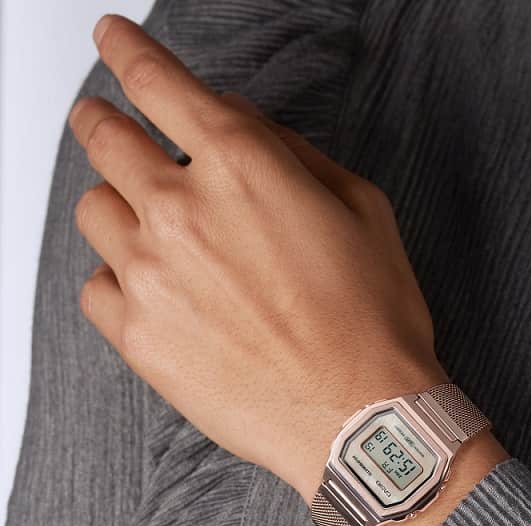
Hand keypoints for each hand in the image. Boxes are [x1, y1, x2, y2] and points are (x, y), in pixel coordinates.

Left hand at [69, 15, 449, 505]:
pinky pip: (97, 287)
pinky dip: (118, 279)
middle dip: (105, 122)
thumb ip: (290, 153)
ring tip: (152, 229)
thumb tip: (240, 126)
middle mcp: (182, 210)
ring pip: (94, 211)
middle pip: (104, 138)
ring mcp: (151, 276)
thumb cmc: (373, 320)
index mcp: (241, 166)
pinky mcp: (139, 338)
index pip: (157, 81)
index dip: (128, 51)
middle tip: (111, 127)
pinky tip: (156, 293)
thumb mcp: (362, 209)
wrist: (359, 417)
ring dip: (118, 206)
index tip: (113, 40)